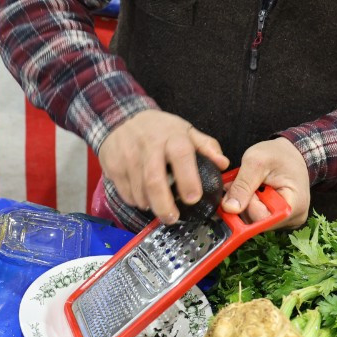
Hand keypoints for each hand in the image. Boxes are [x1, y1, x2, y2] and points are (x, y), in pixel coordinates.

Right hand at [98, 110, 227, 224]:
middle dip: (164, 205)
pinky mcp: (113, 166)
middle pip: (154, 180)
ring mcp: (128, 156)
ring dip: (151, 205)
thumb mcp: (185, 130)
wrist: (120, 118)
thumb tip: (223, 164)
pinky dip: (137, 201)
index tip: (193, 199)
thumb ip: (206, 146)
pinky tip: (144, 198)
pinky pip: (126, 193)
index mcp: (171, 136)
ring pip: (139, 190)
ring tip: (160, 208)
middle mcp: (148, 145)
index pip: (181, 155)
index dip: (188, 179)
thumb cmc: (159, 129)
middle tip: (173, 218)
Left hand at [222, 138, 309, 228]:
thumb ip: (242, 185)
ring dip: (244, 203)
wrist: (290, 153)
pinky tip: (252, 191)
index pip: (263, 218)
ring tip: (247, 185)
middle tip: (240, 183)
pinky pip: (257, 218)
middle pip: (258, 222)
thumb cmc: (278, 154)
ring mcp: (286, 221)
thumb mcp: (256, 161)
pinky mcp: (278, 219)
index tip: (246, 186)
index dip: (248, 204)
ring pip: (254, 221)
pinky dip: (249, 205)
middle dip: (244, 203)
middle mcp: (293, 218)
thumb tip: (229, 208)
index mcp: (295, 205)